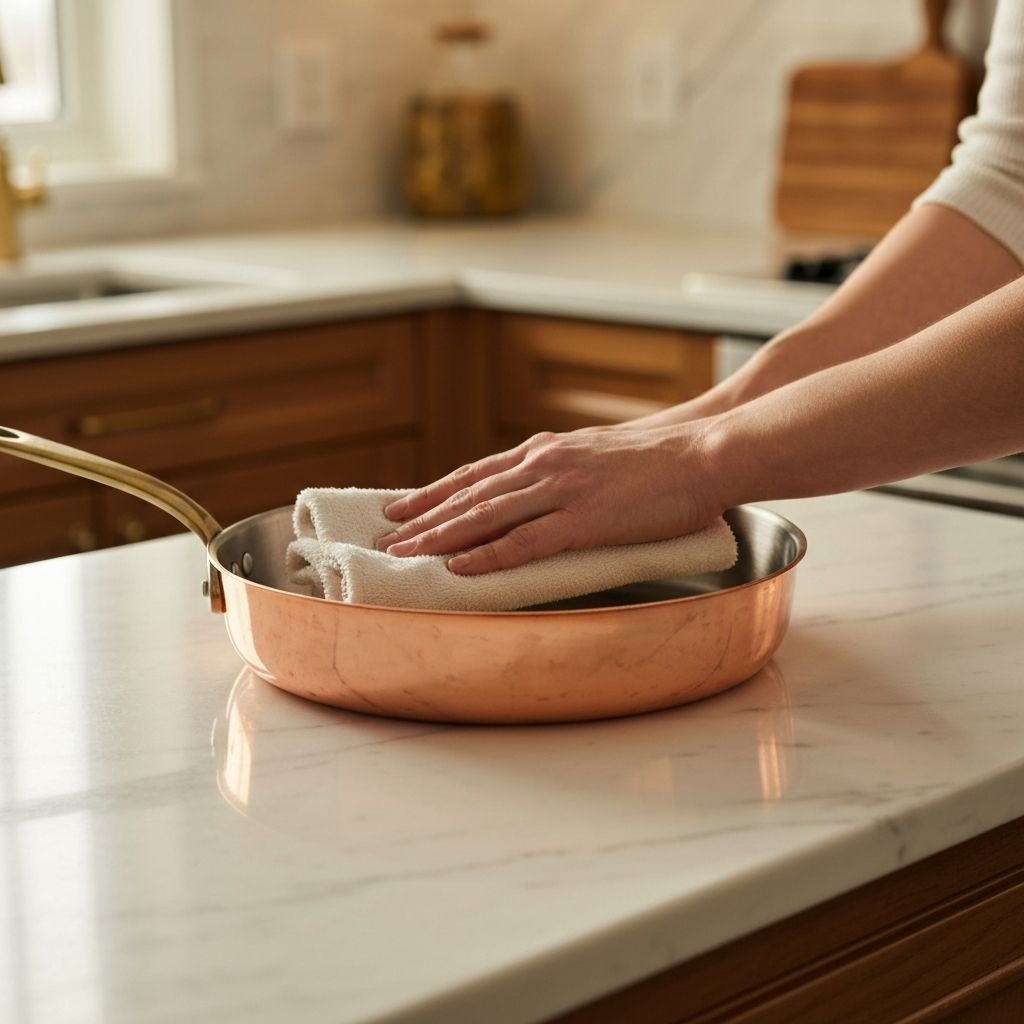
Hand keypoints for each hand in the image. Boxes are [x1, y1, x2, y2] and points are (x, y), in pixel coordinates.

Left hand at [376, 426, 723, 574]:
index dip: (437, 492)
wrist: (704, 450)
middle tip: (387, 537)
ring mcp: (561, 490)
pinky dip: (487, 555)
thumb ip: (564, 471)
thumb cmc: (661, 456)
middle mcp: (543, 465)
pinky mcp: (583, 519)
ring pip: (485, 516)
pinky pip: (524, 541)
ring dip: (440, 536)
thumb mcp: (598, 454)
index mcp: (546, 451)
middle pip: (469, 494)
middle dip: (424, 517)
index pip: (477, 474)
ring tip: (404, 554)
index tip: (404, 506)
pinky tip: (458, 566)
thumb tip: (543, 489)